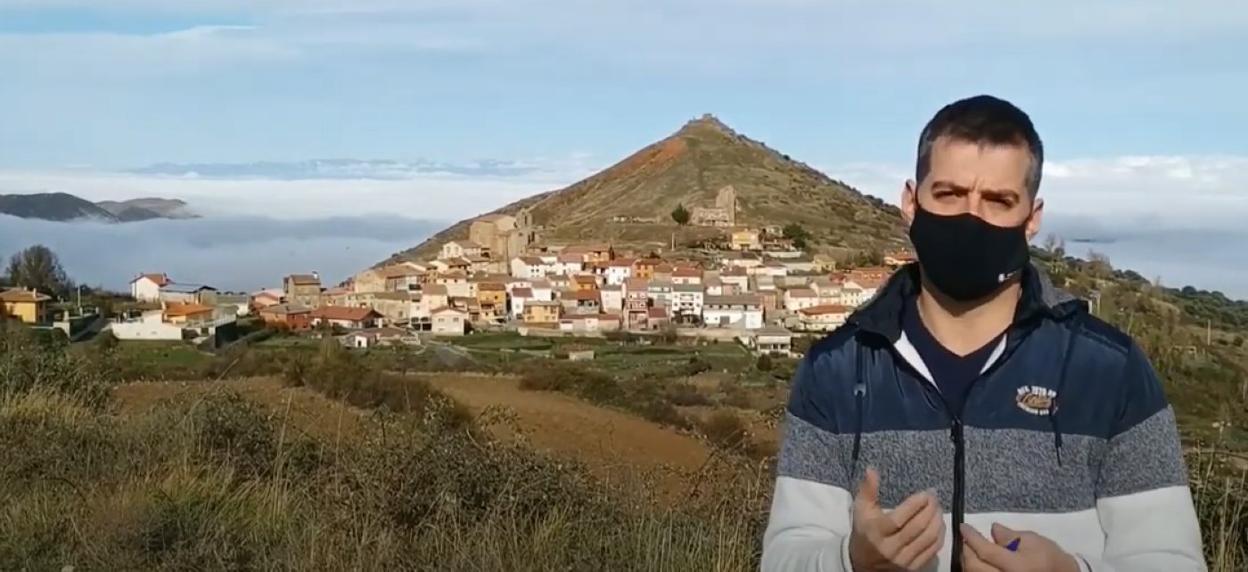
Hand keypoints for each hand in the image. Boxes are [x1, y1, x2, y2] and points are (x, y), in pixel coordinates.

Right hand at [848, 467, 945, 570]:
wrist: (863, 564)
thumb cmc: (864, 531)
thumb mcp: (861, 510)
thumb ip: (867, 490)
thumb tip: (871, 470)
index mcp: (876, 532)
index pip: (899, 519)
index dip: (916, 505)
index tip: (926, 493)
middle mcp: (890, 548)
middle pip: (917, 527)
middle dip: (930, 509)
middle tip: (934, 497)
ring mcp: (902, 560)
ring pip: (928, 538)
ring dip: (937, 521)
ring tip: (938, 508)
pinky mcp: (913, 568)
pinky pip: (932, 550)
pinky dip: (939, 535)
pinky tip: (939, 524)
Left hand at [960, 523, 1079, 571]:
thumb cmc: (1050, 557)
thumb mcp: (1034, 540)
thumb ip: (1011, 536)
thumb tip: (993, 529)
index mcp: (1016, 566)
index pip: (985, 551)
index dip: (971, 538)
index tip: (963, 526)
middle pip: (974, 567)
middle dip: (967, 550)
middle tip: (967, 539)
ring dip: (968, 562)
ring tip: (971, 549)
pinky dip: (975, 570)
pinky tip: (979, 562)